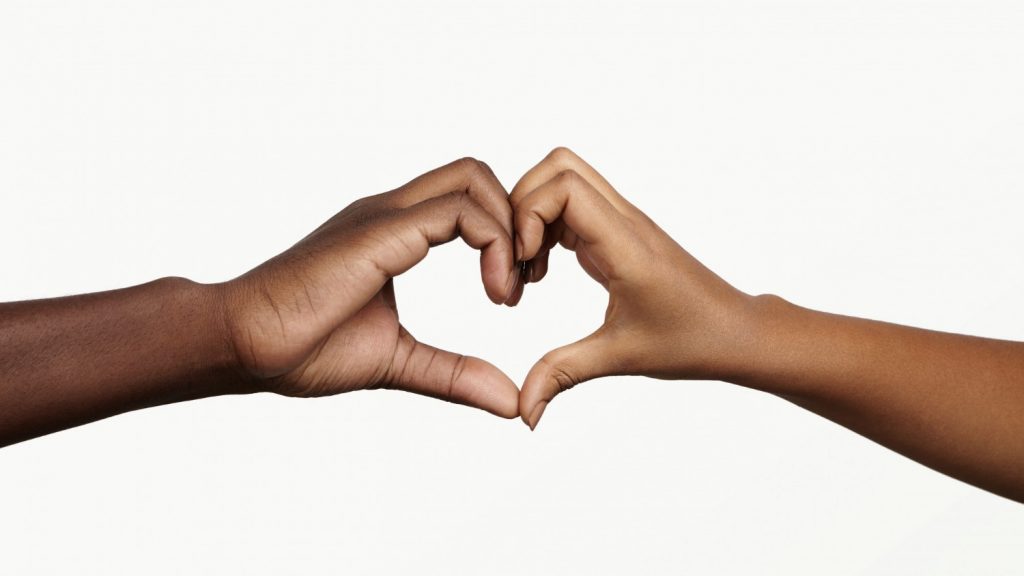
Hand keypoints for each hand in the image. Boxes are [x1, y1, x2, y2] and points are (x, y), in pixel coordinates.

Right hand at [221, 158, 521, 417]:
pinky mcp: (381, 233)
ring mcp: (384, 216)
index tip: (511, 292)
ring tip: (507, 292)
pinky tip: (492, 292)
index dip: (505, 234)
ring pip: (474, 179)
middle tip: (522, 283)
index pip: (466, 197)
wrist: (243, 345)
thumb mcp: (399, 360)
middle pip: (476, 173)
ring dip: (511, 232)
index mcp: (393, 231)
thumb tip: (509, 401)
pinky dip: (493, 244)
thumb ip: (454, 374)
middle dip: (518, 220)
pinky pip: (457, 211)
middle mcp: (391, 212)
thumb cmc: (303, 349)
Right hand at [511, 148, 755, 427]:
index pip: (565, 187)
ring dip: (532, 215)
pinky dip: (545, 227)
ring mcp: (621, 222)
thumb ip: (562, 374)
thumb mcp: (619, 357)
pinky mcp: (617, 232)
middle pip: (559, 165)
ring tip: (528, 268)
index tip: (524, 264)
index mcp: (626, 244)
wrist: (736, 332)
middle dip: (522, 205)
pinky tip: (543, 271)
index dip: (529, 215)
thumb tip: (523, 411)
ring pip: (563, 178)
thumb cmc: (691, 340)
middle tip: (516, 259)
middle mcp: (623, 221)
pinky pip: (571, 205)